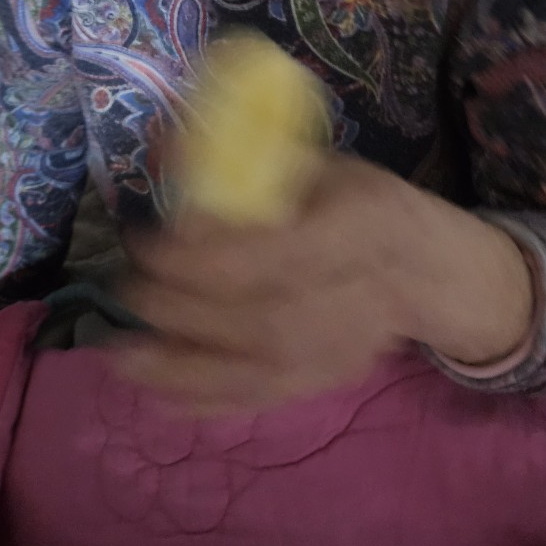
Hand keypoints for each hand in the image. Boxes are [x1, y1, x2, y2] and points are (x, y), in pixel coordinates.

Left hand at [113, 154, 412, 414]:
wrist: (427, 273)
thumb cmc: (366, 205)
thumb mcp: (320, 165)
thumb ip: (246, 162)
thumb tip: (160, 145)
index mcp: (352, 232)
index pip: (265, 255)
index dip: (194, 254)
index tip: (143, 237)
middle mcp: (347, 301)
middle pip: (251, 317)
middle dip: (174, 305)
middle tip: (123, 282)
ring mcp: (335, 352)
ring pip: (250, 369)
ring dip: (175, 364)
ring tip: (117, 352)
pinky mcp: (321, 383)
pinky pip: (256, 399)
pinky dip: (202, 401)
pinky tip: (153, 391)